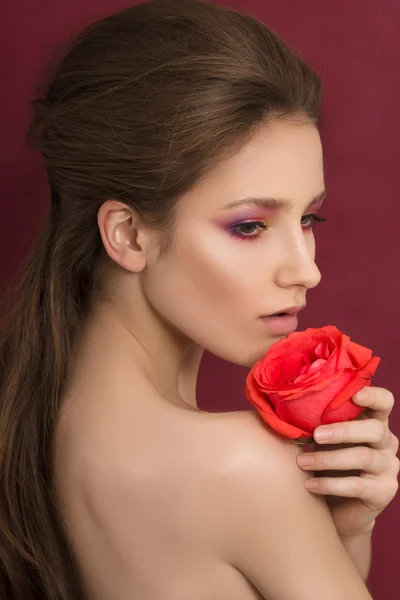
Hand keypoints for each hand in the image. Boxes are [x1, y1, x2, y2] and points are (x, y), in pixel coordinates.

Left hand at [296, 386, 399, 536]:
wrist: (336, 508)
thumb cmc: (327, 462)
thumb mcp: (323, 438)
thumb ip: (317, 421)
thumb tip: (286, 405)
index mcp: (373, 421)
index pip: (384, 401)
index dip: (373, 395)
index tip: (355, 395)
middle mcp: (386, 441)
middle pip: (375, 429)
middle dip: (343, 430)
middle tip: (315, 435)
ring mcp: (388, 467)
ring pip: (364, 457)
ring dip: (328, 459)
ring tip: (302, 462)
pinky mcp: (384, 491)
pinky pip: (357, 486)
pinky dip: (329, 484)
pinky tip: (310, 485)